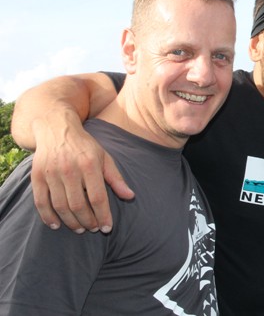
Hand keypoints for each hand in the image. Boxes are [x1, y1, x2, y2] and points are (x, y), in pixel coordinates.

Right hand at [30, 114, 133, 233]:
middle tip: (93, 229)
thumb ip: (116, 178)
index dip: (103, 215)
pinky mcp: (37, 176)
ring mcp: (51, 173)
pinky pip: (41, 202)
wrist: (56, 129)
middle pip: (78, 205)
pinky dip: (47, 216)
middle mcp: (70, 169)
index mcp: (90, 164)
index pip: (97, 197)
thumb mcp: (105, 158)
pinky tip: (56, 225)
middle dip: (87, 221)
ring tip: (79, 229)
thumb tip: (130, 196)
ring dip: (70, 222)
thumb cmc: (85, 147)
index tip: (107, 228)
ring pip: (60, 206)